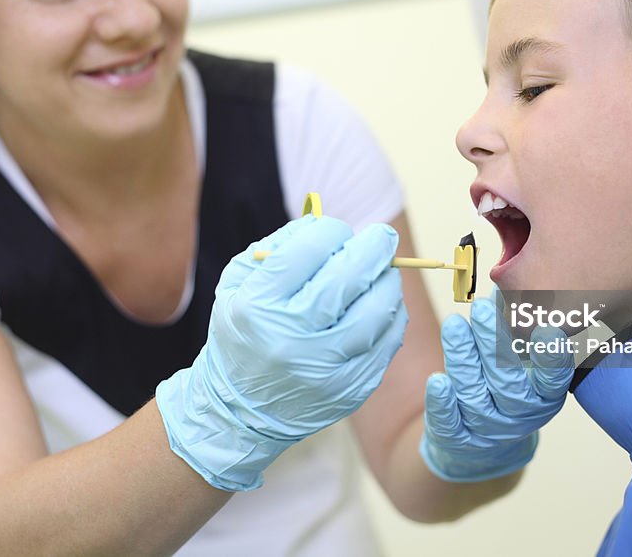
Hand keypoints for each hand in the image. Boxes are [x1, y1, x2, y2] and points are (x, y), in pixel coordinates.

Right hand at [156, 215, 407, 490]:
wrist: (240, 410)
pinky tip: (382, 307)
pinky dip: (392, 317)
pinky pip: (388, 342)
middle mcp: (291, 339)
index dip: (332, 231)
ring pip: (379, 312)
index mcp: (258, 306)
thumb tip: (326, 222)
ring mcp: (324, 370)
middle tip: (382, 238)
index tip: (337, 232)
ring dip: (388, 282)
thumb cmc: (243, 333)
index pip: (310, 250)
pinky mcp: (350, 390)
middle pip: (349, 278)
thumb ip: (280, 245)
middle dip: (375, 248)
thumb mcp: (239, 283)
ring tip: (383, 273)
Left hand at [420, 296, 572, 481]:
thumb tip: (511, 279)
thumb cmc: (504, 386)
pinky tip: (437, 381)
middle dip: (493, 343)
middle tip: (483, 309)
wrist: (482, 444)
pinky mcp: (459, 439)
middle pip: (507, 381)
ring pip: (475, 394)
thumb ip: (516, 327)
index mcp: (544, 396)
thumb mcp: (519, 361)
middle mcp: (520, 415)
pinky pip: (450, 422)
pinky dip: (443, 403)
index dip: (551, 357)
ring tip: (454, 325)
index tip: (546, 330)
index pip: (552, 378)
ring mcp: (489, 430)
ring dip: (464, 359)